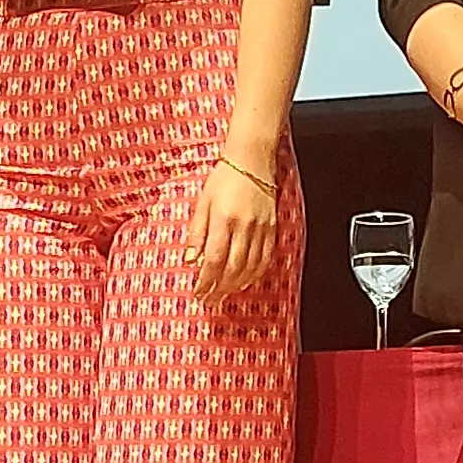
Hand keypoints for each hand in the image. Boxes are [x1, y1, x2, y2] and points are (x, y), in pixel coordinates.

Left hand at [185, 153, 280, 305]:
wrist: (252, 161)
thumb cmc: (223, 179)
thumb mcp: (202, 202)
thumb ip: (197, 232)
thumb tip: (190, 260)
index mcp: (223, 219)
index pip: (213, 259)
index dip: (206, 280)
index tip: (198, 293)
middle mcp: (244, 226)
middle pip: (232, 268)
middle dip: (220, 288)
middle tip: (210, 301)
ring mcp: (261, 228)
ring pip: (250, 266)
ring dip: (237, 285)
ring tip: (225, 294)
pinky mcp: (272, 227)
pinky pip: (265, 257)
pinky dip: (255, 273)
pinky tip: (246, 280)